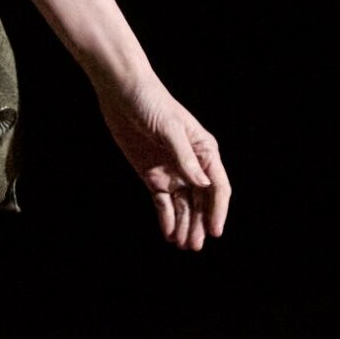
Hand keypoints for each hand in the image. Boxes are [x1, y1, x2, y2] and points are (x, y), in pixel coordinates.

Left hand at [93, 74, 230, 251]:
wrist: (121, 92)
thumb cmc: (151, 102)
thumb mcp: (170, 128)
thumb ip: (185, 157)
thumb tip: (202, 183)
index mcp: (204, 150)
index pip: (217, 186)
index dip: (218, 210)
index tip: (214, 231)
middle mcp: (192, 164)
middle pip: (201, 201)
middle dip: (199, 224)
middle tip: (194, 246)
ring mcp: (171, 171)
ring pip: (183, 205)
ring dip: (184, 225)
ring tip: (183, 245)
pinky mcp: (151, 175)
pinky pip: (162, 202)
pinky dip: (166, 217)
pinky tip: (168, 233)